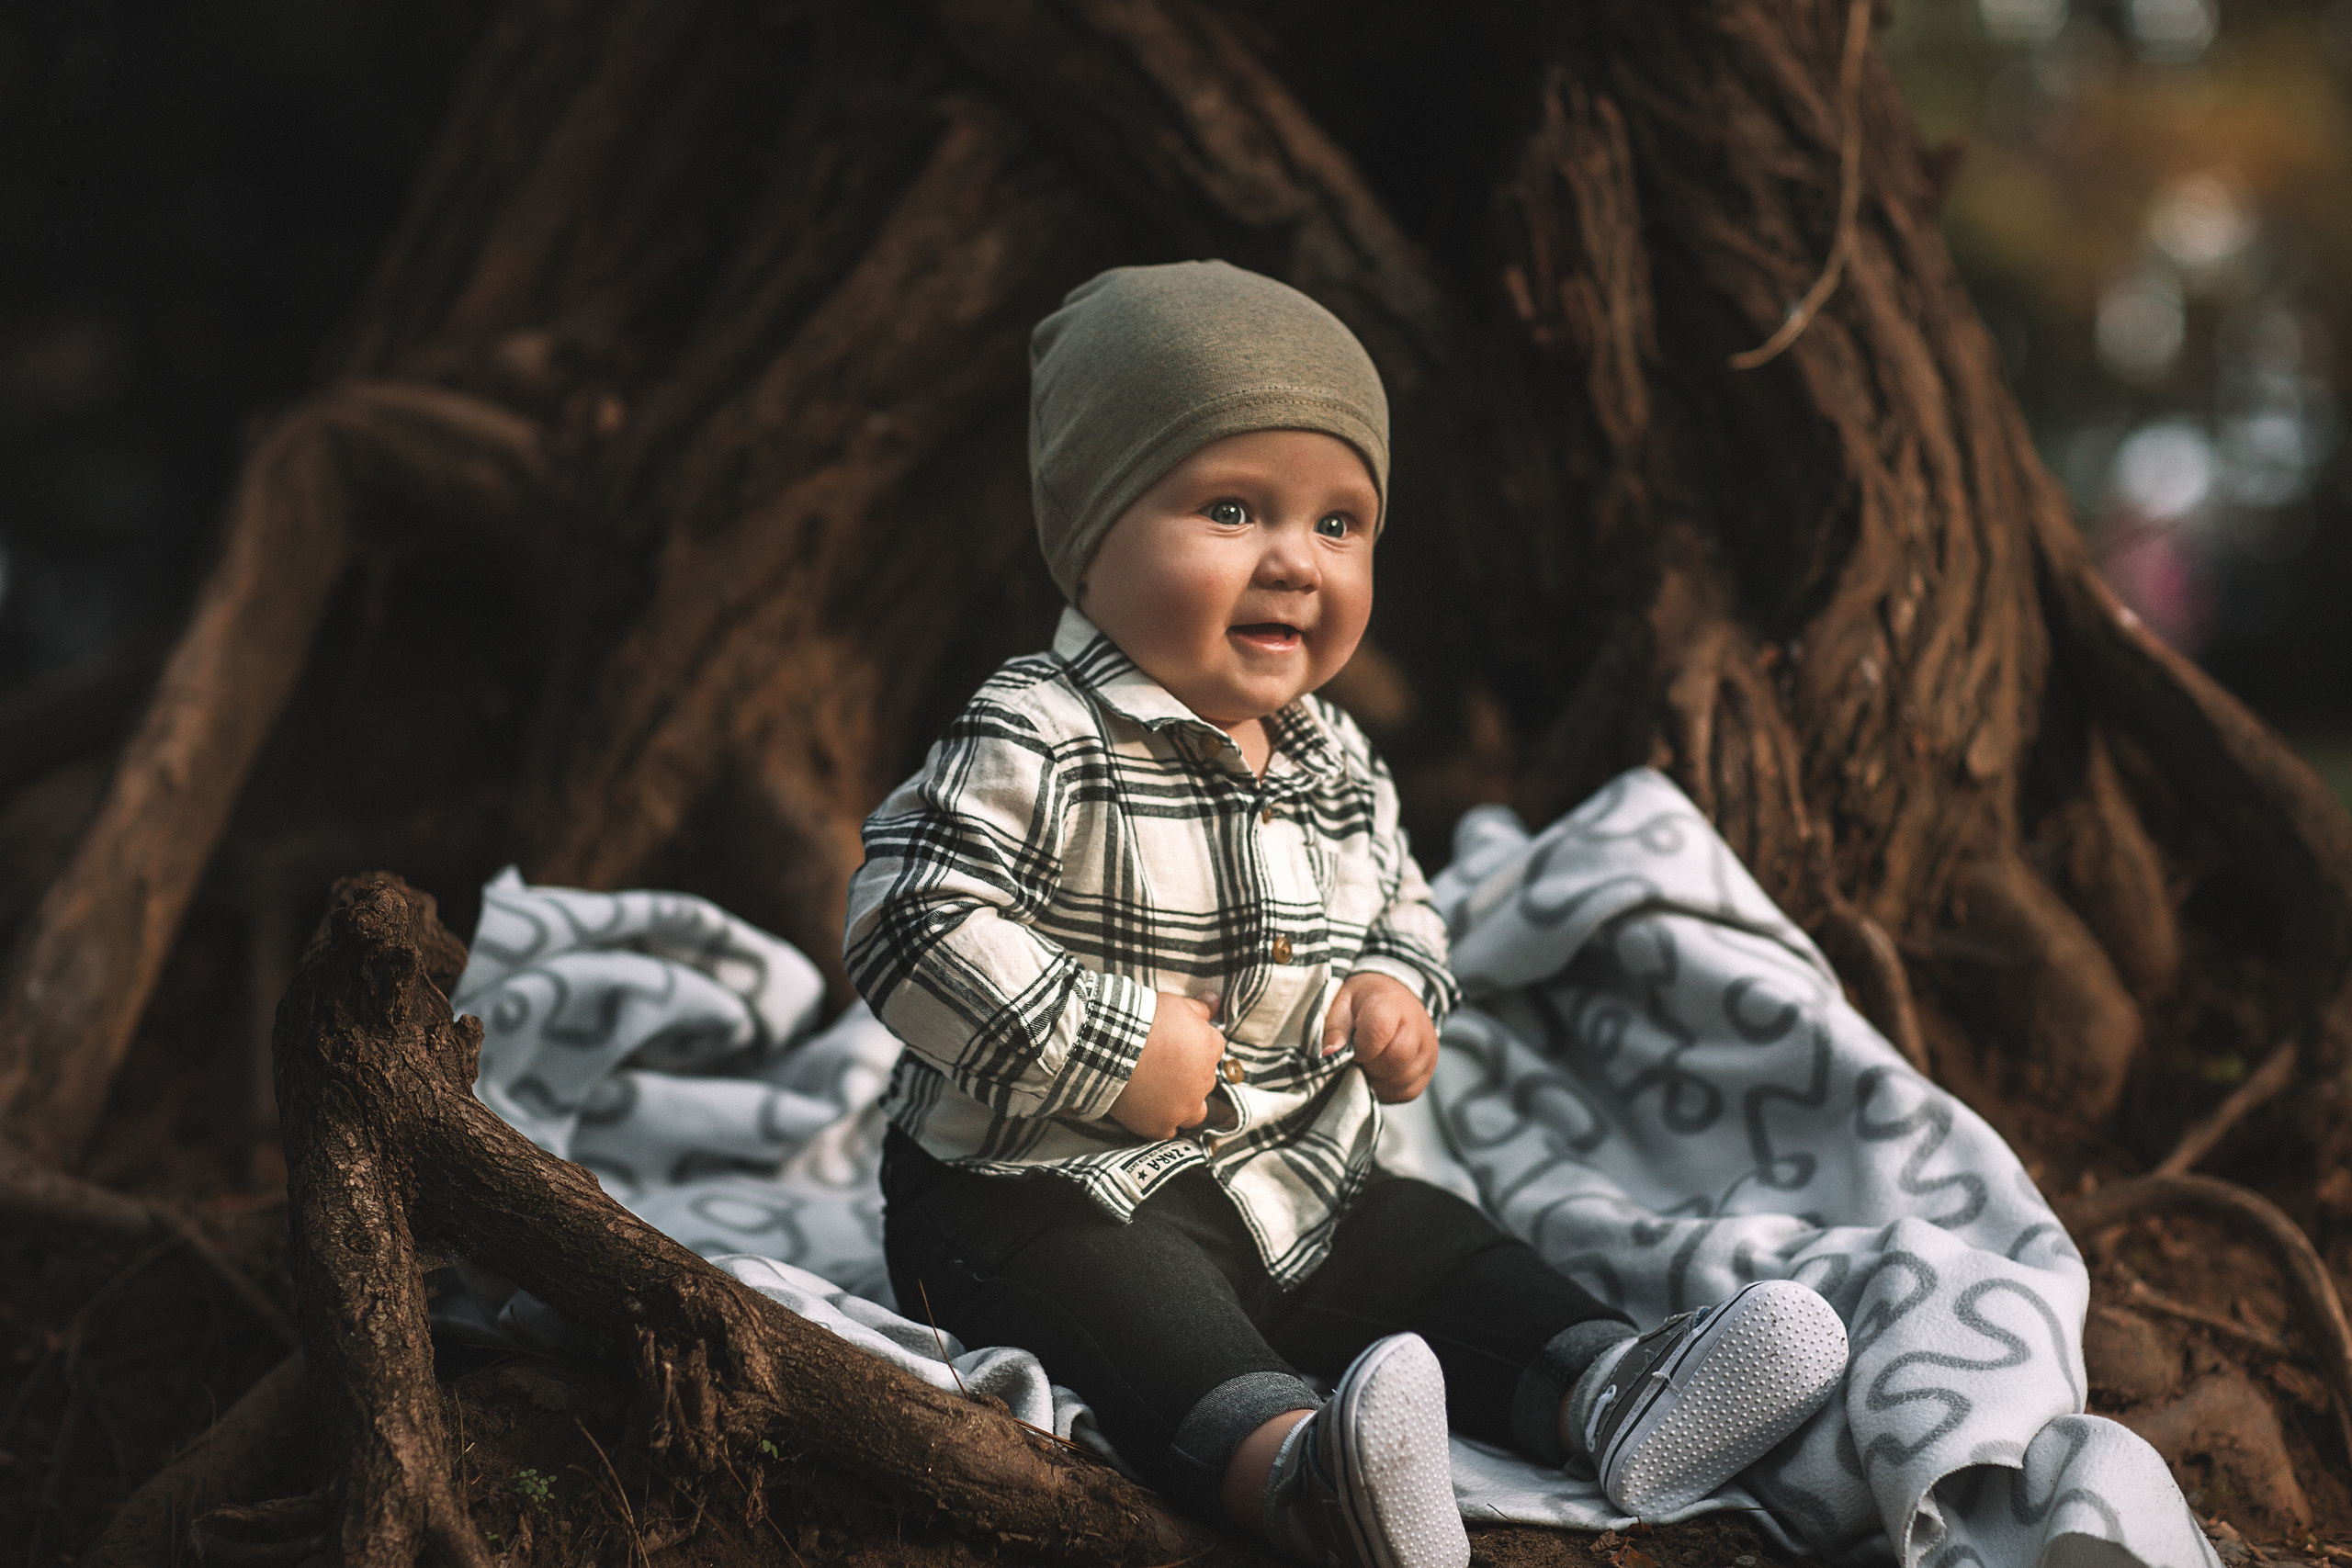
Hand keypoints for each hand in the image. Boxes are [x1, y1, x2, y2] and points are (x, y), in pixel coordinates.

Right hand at [1108, 992, 1225, 1138]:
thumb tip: (1216, 1000)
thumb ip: (1200, 1007)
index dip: (1192, 1046)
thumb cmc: (1144, 1020)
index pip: (1211, 1049)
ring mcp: (1183, 1107)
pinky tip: (1148, 1110)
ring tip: (1160, 1092)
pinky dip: (1161, 1121)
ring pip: (1193, 1111)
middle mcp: (1204, 1082)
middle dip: (1188, 1073)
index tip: (1173, 1043)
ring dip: (1182, 1102)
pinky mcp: (1160, 1125)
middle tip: (1162, 1064)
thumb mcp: (1175, 1004)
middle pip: (1203, 1080)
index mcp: (1211, 1049)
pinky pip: (1168, 1130)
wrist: (1110, 1045)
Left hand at [1322, 972, 1437, 1103]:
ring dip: (1376, 1079)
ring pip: (1400, 1080)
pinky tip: (1378, 1073)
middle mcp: (1417, 1026)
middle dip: (1368, 1065)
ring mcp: (1427, 1050)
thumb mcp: (1341, 1003)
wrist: (1395, 998)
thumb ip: (1335, 1028)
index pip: (1379, 1032)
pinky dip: (1387, 1089)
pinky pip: (1406, 1092)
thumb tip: (1329, 1054)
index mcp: (1390, 1003)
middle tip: (1358, 1057)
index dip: (1360, 1048)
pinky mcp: (1428, 1070)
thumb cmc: (1363, 1001)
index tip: (1351, 1047)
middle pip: (1394, 1059)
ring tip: (1367, 1062)